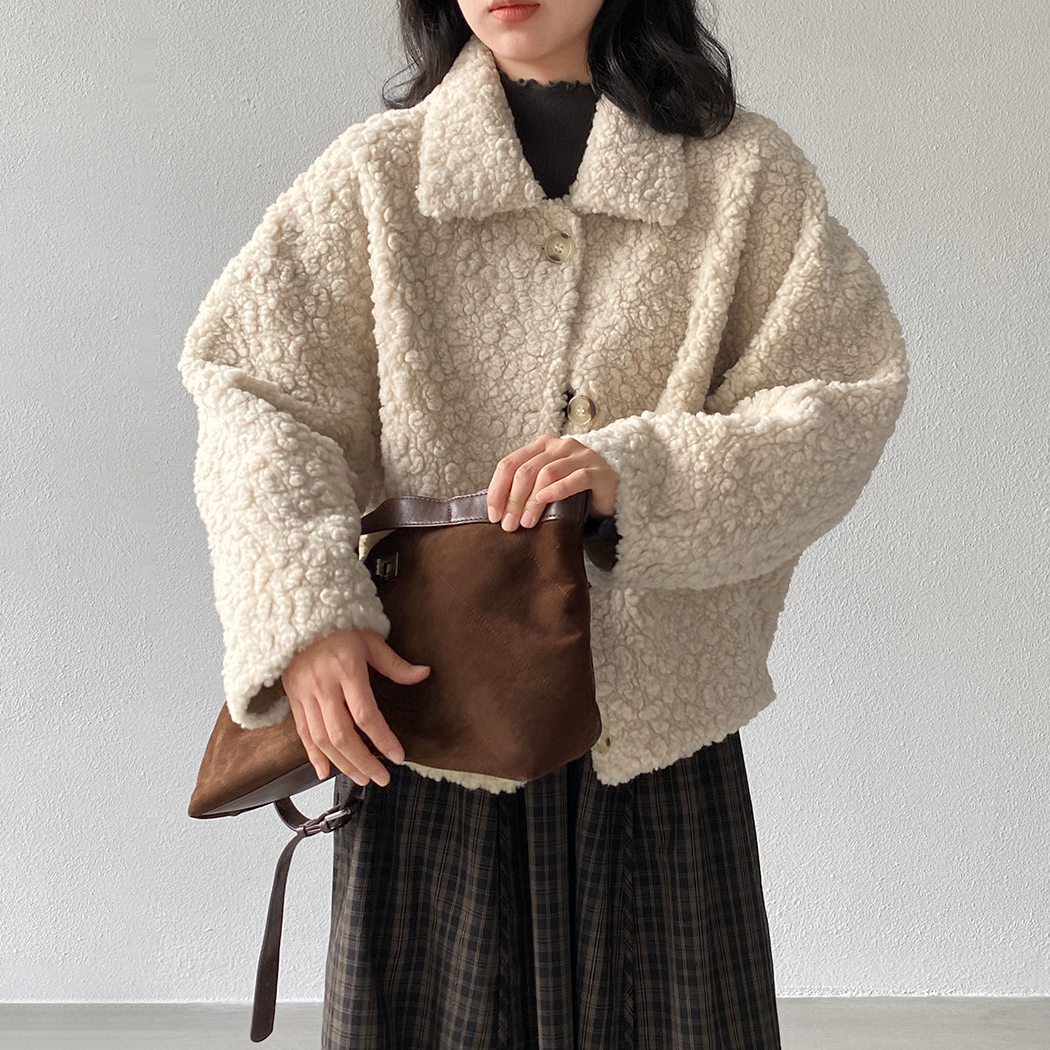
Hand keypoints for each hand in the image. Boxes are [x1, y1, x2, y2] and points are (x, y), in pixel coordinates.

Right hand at [281, 627, 430, 786]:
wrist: (297, 618)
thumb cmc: (339, 628)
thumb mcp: (370, 640)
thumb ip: (395, 663)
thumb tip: (424, 674)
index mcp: (346, 669)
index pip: (366, 714)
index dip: (382, 739)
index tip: (398, 756)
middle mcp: (323, 685)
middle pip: (342, 734)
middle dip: (363, 761)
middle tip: (381, 778)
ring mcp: (305, 694)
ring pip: (322, 739)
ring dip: (342, 763)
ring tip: (362, 778)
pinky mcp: (293, 699)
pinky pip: (302, 733)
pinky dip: (312, 756)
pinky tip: (324, 772)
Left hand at [486, 433, 618, 529]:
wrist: (610, 497)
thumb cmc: (574, 494)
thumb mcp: (544, 488)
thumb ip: (524, 490)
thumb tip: (497, 511)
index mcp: (541, 446)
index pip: (510, 464)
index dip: (497, 490)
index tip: (494, 515)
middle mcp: (560, 446)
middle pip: (526, 470)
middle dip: (513, 500)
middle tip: (509, 525)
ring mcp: (580, 456)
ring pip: (547, 474)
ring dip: (532, 501)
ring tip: (526, 522)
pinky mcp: (598, 471)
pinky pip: (575, 478)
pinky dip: (558, 489)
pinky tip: (546, 500)